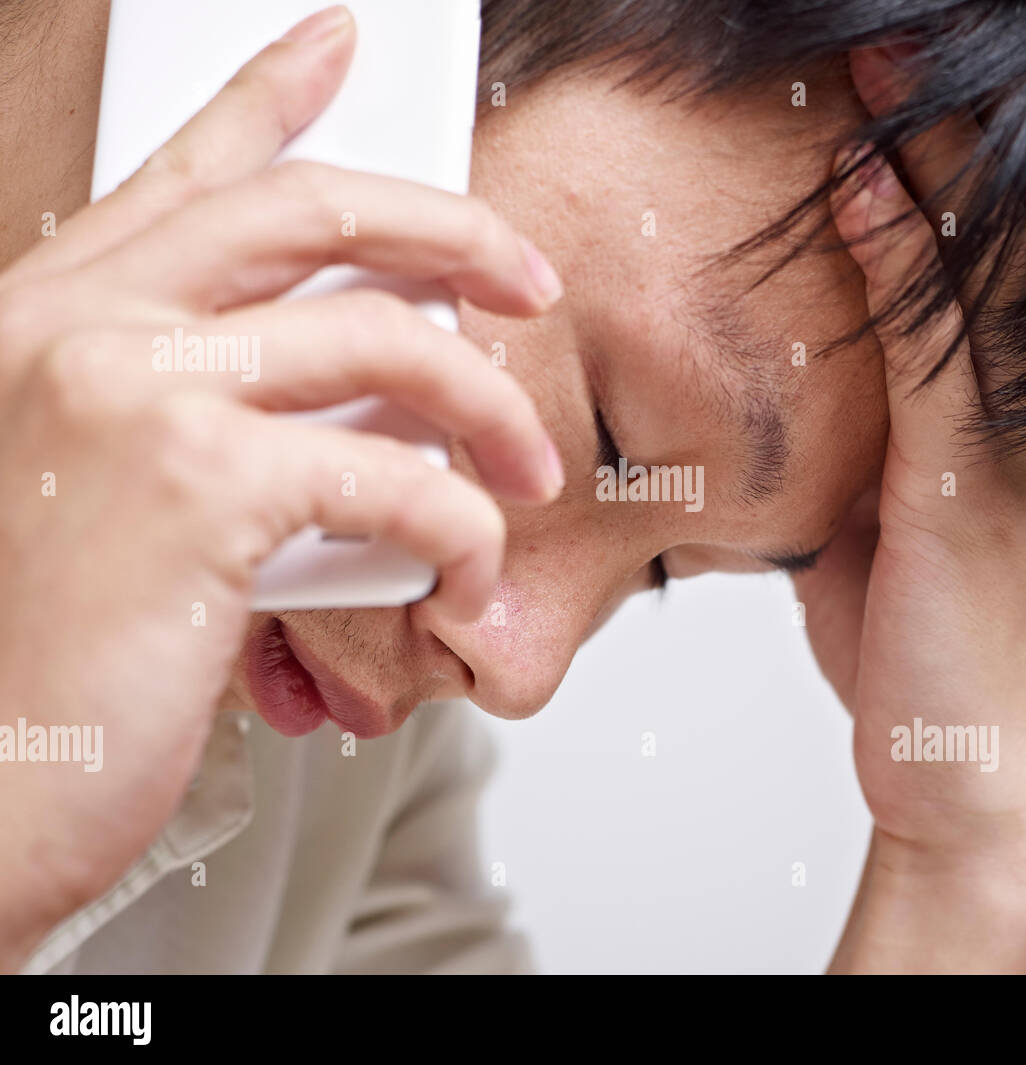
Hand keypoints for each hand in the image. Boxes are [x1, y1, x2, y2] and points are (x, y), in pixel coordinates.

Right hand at [0, 8, 562, 969]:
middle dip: (451, 232)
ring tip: (525, 470)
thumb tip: (365, 415)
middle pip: (315, 214)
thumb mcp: (117, 504)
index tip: (338, 48)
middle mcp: (87, 328)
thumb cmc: (49, 660)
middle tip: (523, 275)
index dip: (272, 97)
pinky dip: (463, 531)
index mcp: (57, 319)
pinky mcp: (202, 484)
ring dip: (488, 409)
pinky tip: (467, 576)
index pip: (188, 173)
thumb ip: (216, 426)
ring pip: (387, 344)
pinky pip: (400, 479)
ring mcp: (138, 393)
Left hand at [795, 48, 1025, 970]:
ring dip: (932, 163)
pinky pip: (937, 352)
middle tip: (900, 40)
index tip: (903, 87)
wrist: (971, 774)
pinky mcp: (969, 488)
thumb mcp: (883, 534)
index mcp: (1007, 423)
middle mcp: (1025, 417)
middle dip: (955, 133)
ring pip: (981, 273)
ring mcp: (1008, 447)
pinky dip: (902, 260)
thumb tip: (804, 413)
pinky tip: (866, 188)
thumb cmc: (921, 654)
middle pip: (1004, 243)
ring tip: (887, 67)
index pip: (993, 266)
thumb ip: (866, 458)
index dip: (958, 167)